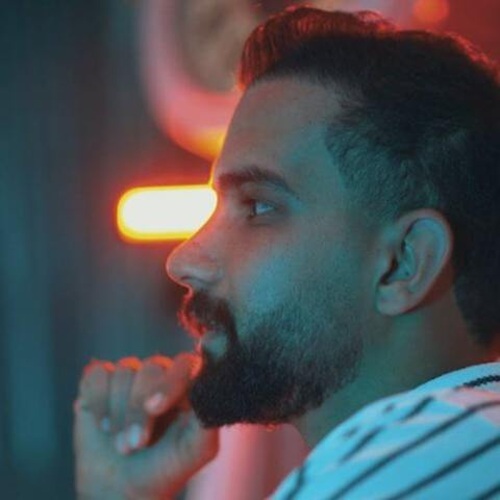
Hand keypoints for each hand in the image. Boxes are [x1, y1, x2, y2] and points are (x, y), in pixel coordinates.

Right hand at [74, 353, 218, 499]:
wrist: (122, 490)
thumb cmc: (166, 467)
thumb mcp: (195, 449)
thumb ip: (207, 418)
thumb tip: (206, 389)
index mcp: (187, 383)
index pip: (185, 363)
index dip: (170, 382)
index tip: (155, 408)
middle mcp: (161, 372)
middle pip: (151, 367)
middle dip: (139, 409)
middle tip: (136, 443)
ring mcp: (130, 374)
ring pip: (123, 371)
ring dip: (119, 412)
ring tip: (122, 444)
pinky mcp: (99, 381)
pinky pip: (96, 374)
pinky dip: (97, 400)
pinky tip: (103, 425)